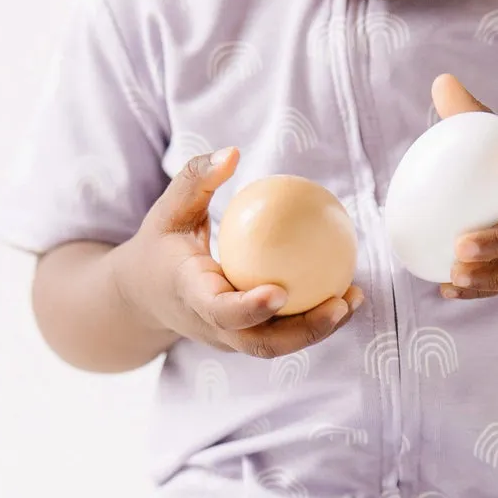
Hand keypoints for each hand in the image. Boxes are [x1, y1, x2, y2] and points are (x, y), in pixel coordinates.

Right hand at [117, 147, 364, 356]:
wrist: (143, 296)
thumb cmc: (161, 245)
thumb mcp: (169, 210)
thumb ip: (195, 179)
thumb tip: (232, 152)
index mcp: (191, 296)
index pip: (221, 310)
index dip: (250, 308)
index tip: (280, 292)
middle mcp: (212, 326)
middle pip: (261, 343)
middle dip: (304, 331)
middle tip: (340, 303)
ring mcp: (231, 338)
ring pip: (279, 344)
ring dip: (320, 328)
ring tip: (355, 298)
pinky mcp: (246, 337)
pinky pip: (283, 332)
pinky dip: (315, 317)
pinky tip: (346, 291)